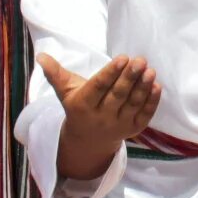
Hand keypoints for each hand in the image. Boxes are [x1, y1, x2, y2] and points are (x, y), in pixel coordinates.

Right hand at [40, 53, 160, 180]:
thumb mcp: (65, 92)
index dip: (111, 73)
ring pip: (133, 104)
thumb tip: (41, 56)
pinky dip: (152, 101)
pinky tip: (156, 85)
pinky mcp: (133, 129)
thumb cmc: (77, 108)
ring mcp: (119, 124)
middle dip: (129, 77)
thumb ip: (55, 74)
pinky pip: (145, 115)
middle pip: (118, 95)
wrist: (88, 141)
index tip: (122, 58)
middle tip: (140, 60)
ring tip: (149, 69)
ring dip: (142, 87)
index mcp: (84, 105)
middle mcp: (102, 117)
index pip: (99, 87)